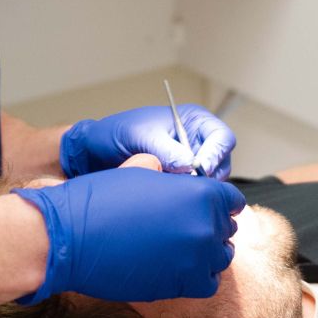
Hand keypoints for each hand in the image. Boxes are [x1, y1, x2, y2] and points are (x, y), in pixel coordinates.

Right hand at [13, 167, 245, 302]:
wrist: (71, 237)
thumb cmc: (99, 200)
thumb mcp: (137, 170)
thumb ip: (163, 172)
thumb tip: (165, 172)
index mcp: (200, 193)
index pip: (232, 200)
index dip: (218, 201)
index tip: (205, 207)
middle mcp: (206, 226)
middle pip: (226, 229)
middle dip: (211, 225)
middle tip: (186, 227)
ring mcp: (196, 259)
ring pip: (220, 257)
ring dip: (206, 252)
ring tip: (181, 248)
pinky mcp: (183, 286)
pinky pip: (207, 283)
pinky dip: (198, 276)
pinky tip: (178, 268)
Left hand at [60, 104, 235, 179]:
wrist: (95, 152)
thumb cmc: (116, 133)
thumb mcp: (140, 135)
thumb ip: (166, 149)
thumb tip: (189, 164)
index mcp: (193, 121)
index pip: (222, 138)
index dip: (217, 154)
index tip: (201, 169)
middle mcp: (197, 142)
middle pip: (221, 164)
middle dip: (207, 177)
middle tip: (183, 184)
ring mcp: (190, 163)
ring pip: (209, 183)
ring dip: (193, 188)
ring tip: (167, 187)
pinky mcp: (179, 182)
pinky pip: (192, 193)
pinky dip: (182, 196)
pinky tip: (164, 195)